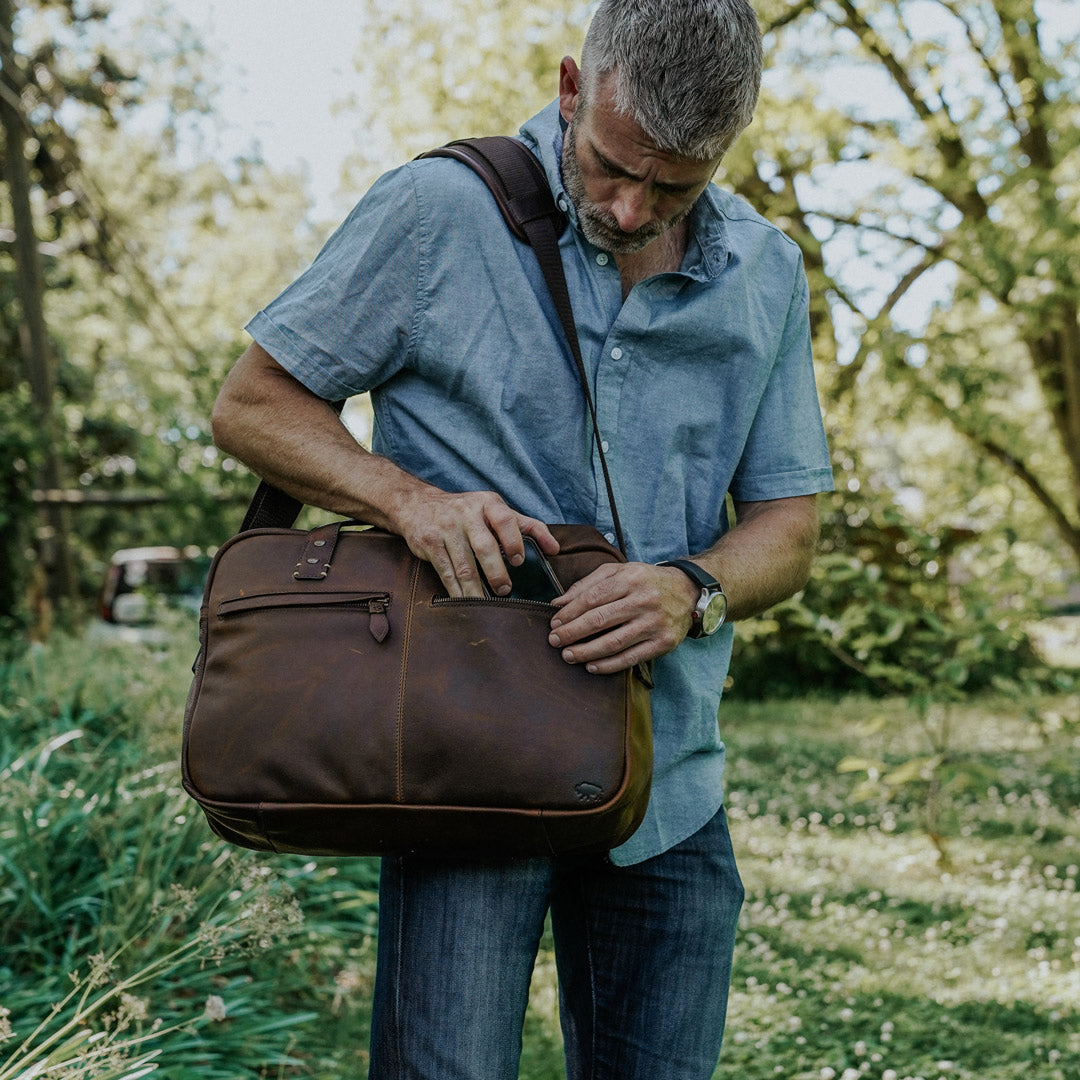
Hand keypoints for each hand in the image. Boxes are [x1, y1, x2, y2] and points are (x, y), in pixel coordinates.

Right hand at [391, 487, 558, 597]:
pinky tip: (464, 600)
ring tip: (486, 602)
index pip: (505, 520)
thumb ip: (526, 527)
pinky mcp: (429, 542)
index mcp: (488, 504)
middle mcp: (466, 513)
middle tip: (505, 590)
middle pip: (484, 547)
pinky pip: (445, 571)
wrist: (417, 503)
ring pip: (464, 565)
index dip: (514, 541)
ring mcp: (446, 528)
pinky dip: (455, 589)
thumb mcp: (495, 510)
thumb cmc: (466, 511)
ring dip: (476, 588)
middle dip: (496, 572)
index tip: (519, 561)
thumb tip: (555, 549)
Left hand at [547, 563, 698, 674]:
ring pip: (613, 642)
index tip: (554, 623)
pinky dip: (608, 665)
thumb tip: (558, 604)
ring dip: (586, 652)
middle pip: (600, 620)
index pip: (592, 598)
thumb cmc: (645, 581)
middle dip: (572, 633)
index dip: (569, 613)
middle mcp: (643, 600)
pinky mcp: (663, 642)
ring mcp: (654, 622)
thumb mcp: (618, 572)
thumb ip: (587, 584)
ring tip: (568, 656)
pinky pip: (630, 657)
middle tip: (555, 641)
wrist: (688, 591)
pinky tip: (592, 666)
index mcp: (630, 578)